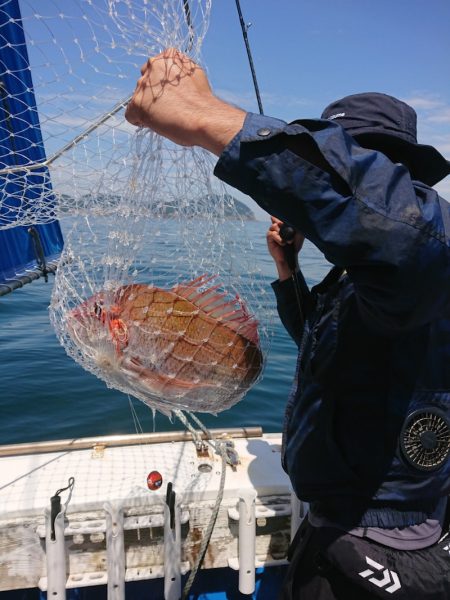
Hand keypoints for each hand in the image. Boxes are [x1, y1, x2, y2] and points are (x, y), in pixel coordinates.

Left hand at [125, 48, 245, 154]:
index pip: (156, 69)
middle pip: (145, 83)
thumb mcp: (194, 76)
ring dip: (148, 108)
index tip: (172, 96)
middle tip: (170, 108)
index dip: (162, 86)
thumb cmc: (203, 102)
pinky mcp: (137, 103)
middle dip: (153, 95)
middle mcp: (153, 65)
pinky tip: (157, 124)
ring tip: (167, 117)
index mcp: (168, 56)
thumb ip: (180, 73)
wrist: (204, 117)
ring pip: (138, 98)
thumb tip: (174, 79)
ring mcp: (143, 84)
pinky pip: (131, 115)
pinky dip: (140, 121)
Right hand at [266, 217, 303, 280]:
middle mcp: (278, 226)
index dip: (283, 215)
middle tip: (290, 232)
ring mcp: (273, 231)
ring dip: (282, 233)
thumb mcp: (300, 234)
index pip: (281, 215)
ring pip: (274, 226)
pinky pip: (271, 234)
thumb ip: (298, 226)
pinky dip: (278, 238)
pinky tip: (283, 243)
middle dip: (283, 224)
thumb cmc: (295, 245)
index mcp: (284, 223)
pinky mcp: (269, 237)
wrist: (290, 256)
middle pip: (277, 218)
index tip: (289, 215)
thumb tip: (297, 218)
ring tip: (288, 241)